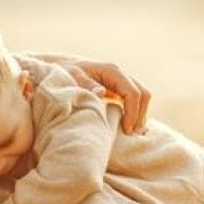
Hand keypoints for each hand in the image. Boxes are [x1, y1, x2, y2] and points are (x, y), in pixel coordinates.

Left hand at [35, 54, 150, 133]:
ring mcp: (121, 82)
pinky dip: (135, 113)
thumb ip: (86, 85)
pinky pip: (133, 100)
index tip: (126, 129)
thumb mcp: (72, 78)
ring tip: (133, 135)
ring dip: (140, 115)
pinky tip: (130, 128)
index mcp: (112, 71)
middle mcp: (120, 75)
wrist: (61, 67)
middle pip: (142, 94)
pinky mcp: (118, 90)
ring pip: (141, 97)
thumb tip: (101, 93)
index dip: (132, 112)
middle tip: (133, 135)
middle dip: (140, 115)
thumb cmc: (65, 74)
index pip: (132, 92)